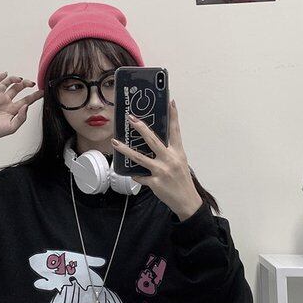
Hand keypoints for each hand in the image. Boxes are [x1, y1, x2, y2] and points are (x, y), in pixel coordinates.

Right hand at [0, 71, 43, 141]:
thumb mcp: (12, 127)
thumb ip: (21, 117)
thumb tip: (27, 106)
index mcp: (13, 110)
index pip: (27, 100)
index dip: (35, 96)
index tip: (42, 92)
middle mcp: (6, 102)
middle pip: (18, 89)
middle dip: (26, 85)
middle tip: (32, 83)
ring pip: (8, 84)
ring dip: (14, 79)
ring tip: (20, 80)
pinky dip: (0, 77)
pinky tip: (5, 74)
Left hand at [111, 99, 202, 220]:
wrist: (186, 201)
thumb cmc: (182, 180)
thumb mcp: (180, 162)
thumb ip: (168, 152)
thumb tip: (152, 144)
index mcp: (178, 153)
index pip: (175, 131)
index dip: (173, 116)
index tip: (170, 102)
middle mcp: (170, 160)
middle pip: (153, 140)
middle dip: (141, 128)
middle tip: (131, 119)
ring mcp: (161, 171)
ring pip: (140, 158)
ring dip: (126, 150)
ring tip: (115, 142)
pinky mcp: (155, 183)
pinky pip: (140, 176)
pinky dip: (135, 175)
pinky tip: (131, 174)